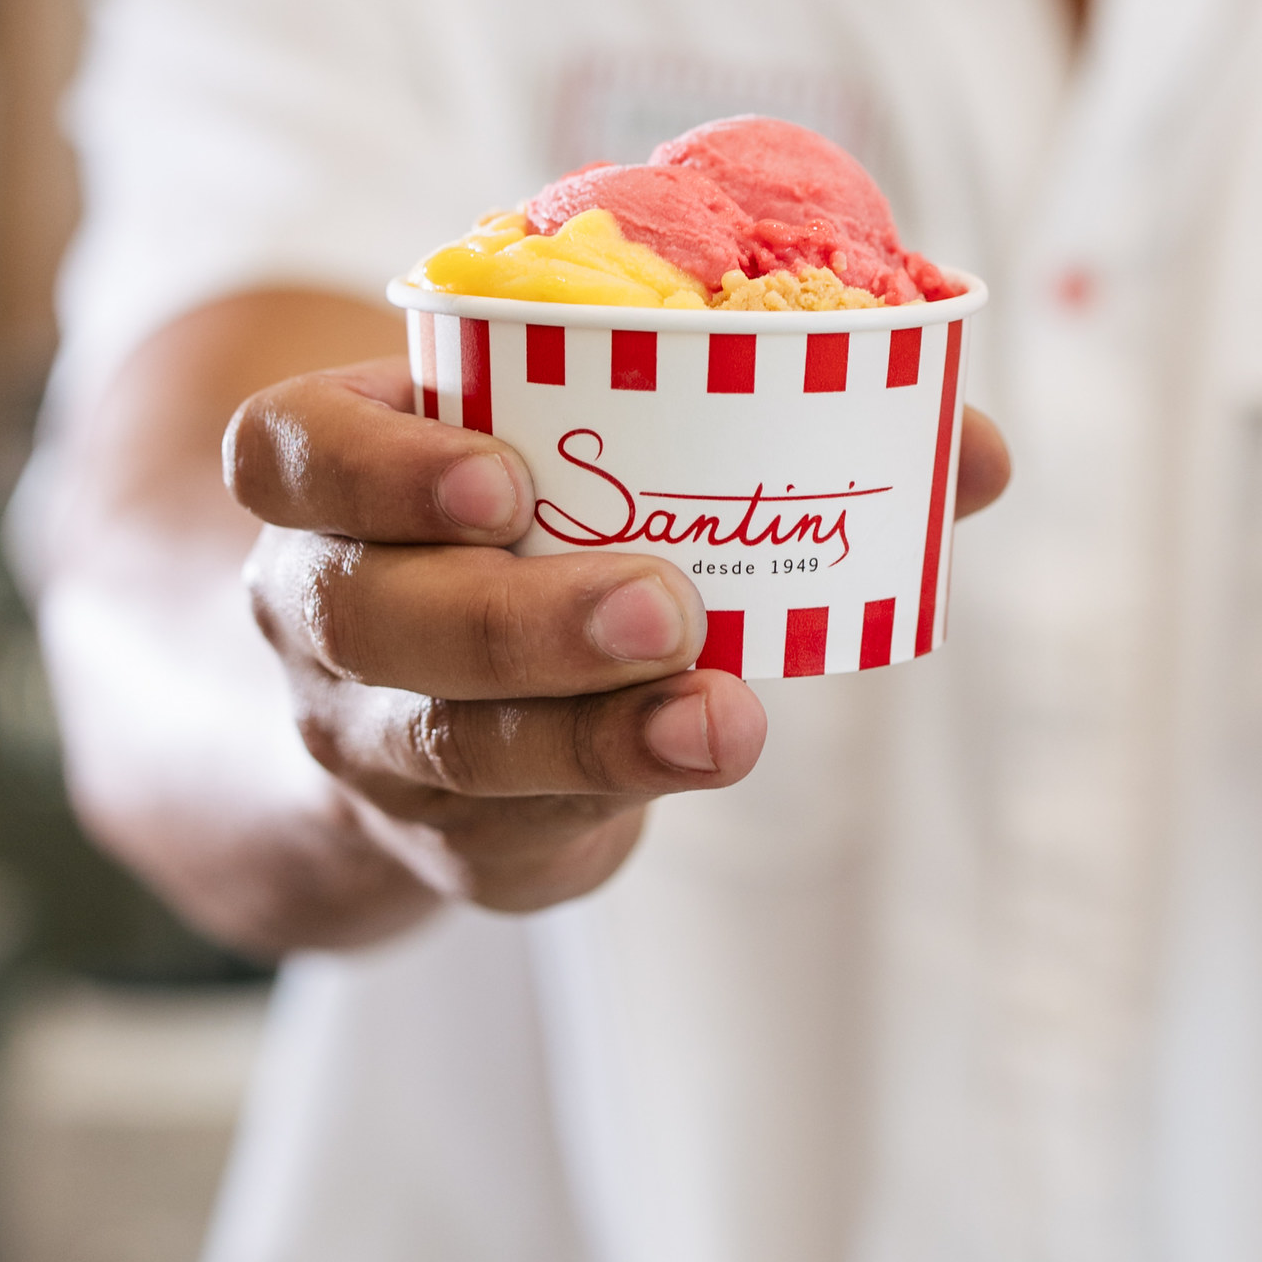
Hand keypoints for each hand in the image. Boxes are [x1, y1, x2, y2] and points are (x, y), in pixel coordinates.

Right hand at [226, 354, 1008, 920]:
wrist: (414, 700)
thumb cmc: (528, 529)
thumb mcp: (578, 446)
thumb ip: (764, 420)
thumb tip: (972, 447)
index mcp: (325, 480)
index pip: (289, 456)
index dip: (379, 469)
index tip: (506, 476)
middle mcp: (322, 613)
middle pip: (371, 619)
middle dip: (517, 620)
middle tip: (662, 605)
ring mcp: (370, 741)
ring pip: (449, 748)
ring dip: (589, 732)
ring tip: (721, 714)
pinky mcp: (453, 840)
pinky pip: (517, 830)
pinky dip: (618, 793)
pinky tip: (706, 752)